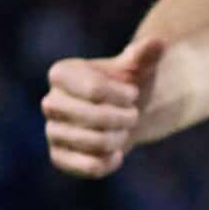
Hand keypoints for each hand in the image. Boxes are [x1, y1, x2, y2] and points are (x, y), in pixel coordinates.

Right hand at [43, 37, 157, 178]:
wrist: (123, 113)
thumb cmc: (128, 85)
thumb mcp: (137, 67)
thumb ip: (145, 54)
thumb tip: (158, 42)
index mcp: (61, 74)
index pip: (94, 90)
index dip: (123, 96)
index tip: (133, 94)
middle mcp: (50, 102)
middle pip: (94, 117)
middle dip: (125, 118)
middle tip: (133, 115)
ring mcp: (52, 131)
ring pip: (94, 142)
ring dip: (120, 138)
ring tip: (123, 130)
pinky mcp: (58, 157)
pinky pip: (87, 167)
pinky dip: (110, 162)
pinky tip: (117, 154)